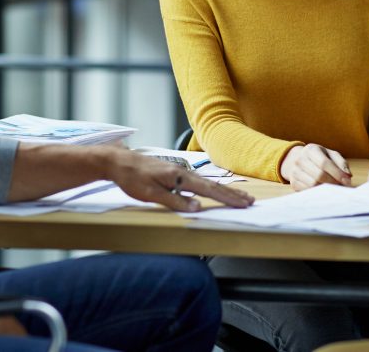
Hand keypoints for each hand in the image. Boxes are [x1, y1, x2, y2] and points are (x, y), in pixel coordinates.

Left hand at [107, 149, 253, 211]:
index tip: (243, 203)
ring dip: (223, 191)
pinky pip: (197, 182)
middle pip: (212, 185)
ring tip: (238, 196)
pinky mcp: (173, 173)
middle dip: (231, 194)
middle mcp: (182, 172)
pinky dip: (210, 187)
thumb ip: (174, 201)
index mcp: (179, 177)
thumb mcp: (150, 193)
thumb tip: (198, 207)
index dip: (227, 198)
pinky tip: (213, 190)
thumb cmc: (132, 178)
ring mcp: (179, 171)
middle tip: (250, 200)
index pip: (208, 190)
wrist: (118, 161)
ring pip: (206, 183)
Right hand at [280, 144, 351, 189]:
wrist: (298, 160)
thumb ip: (341, 163)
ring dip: (326, 189)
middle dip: (333, 183)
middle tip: (342, 187)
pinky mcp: (294, 183)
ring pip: (312, 185)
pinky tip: (324, 190)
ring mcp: (295, 172)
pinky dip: (318, 193)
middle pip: (318, 175)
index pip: (324, 163)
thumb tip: (348, 177)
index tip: (347, 181)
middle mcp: (300, 159)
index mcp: (311, 150)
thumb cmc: (320, 157)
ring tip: (334, 188)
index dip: (337, 173)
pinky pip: (307, 191)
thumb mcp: (331, 155)